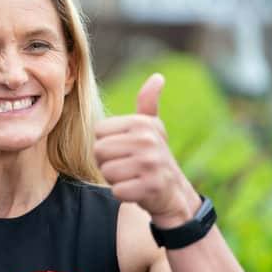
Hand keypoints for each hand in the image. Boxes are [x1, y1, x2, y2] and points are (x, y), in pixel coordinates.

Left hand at [94, 74, 200, 227]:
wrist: (173, 191)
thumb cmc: (154, 155)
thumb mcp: (151, 127)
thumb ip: (147, 103)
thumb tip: (157, 77)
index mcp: (142, 123)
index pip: (98, 132)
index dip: (106, 144)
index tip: (124, 149)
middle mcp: (148, 140)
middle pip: (99, 152)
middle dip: (107, 162)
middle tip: (127, 165)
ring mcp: (151, 164)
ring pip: (106, 172)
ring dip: (115, 179)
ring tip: (131, 176)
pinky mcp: (151, 187)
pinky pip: (117, 191)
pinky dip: (123, 193)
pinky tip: (137, 189)